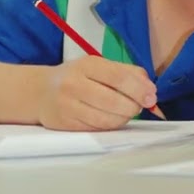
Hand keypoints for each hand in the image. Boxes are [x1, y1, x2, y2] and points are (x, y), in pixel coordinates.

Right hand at [37, 56, 157, 131]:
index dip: (139, 89)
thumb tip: (149, 88)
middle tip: (141, 106)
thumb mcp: (98, 65)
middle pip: (114, 101)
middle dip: (134, 106)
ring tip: (127, 111)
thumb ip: (126, 72)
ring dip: (124, 118)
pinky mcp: (66, 123)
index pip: (118, 77)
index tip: (152, 97)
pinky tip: (112, 118)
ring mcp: (68, 105)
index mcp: (86, 65)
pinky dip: (111, 125)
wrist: (41, 92)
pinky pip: (96, 129)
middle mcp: (74, 84)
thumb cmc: (77, 77)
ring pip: (106, 119)